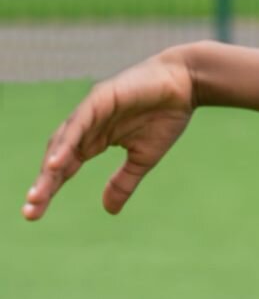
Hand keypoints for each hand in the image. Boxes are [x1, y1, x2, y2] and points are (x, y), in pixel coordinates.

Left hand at [22, 46, 197, 220]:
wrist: (187, 83)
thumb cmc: (167, 115)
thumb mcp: (144, 157)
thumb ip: (124, 181)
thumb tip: (108, 211)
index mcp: (95, 140)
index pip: (65, 167)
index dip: (50, 188)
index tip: (34, 214)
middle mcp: (87, 126)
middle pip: (58, 157)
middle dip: (44, 183)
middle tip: (31, 210)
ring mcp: (92, 111)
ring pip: (64, 141)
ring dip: (50, 167)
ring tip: (39, 193)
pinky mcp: (101, 97)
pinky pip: (80, 122)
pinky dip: (67, 142)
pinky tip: (58, 162)